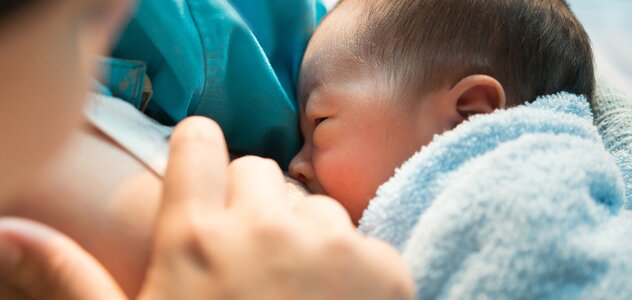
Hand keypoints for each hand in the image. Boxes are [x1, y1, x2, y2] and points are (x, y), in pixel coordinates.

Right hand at [0, 117, 414, 299]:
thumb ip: (69, 280)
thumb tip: (7, 229)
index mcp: (196, 237)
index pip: (198, 143)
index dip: (197, 153)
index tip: (200, 173)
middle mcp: (266, 226)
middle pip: (258, 170)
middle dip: (249, 202)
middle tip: (244, 256)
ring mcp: (333, 244)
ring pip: (312, 205)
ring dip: (300, 234)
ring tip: (289, 290)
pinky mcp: (385, 269)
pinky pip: (362, 240)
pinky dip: (350, 266)